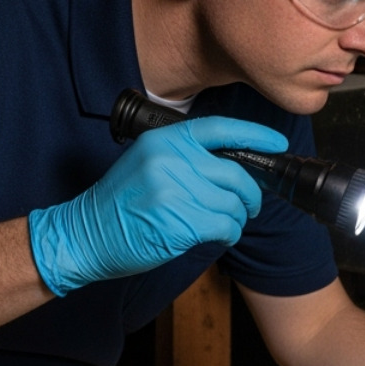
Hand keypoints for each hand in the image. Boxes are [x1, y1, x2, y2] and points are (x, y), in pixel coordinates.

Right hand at [28, 118, 288, 295]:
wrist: (86, 234)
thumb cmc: (121, 202)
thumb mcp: (147, 162)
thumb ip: (185, 157)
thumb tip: (233, 165)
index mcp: (165, 140)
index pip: (219, 129)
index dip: (255, 135)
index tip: (277, 145)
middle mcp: (172, 160)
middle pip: (236, 174)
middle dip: (251, 195)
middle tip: (250, 206)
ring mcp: (176, 191)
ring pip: (233, 204)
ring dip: (237, 218)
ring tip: (224, 224)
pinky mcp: (180, 222)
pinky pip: (225, 227)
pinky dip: (229, 234)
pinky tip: (219, 237)